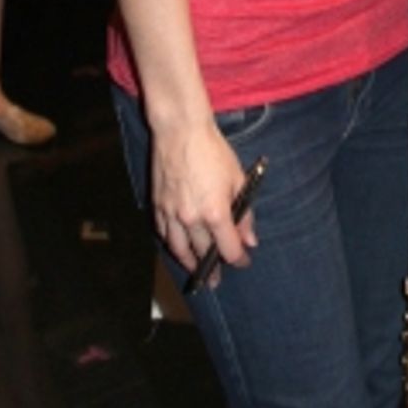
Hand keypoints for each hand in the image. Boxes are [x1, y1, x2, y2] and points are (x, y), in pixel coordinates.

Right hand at [150, 120, 257, 283]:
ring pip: (179, 248)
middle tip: (217, 276)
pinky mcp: (158, 205)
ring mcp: (171, 213)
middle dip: (212, 265)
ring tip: (196, 271)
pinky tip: (178, 247)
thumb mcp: (238, 180)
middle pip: (203, 252)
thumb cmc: (212, 151)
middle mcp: (191, 218)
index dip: (238, 260)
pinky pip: (163, 233)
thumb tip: (249, 239)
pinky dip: (171, 244)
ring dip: (189, 262)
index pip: (228, 249)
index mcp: (215, 213)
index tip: (243, 262)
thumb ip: (244, 214)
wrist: (181, 131)